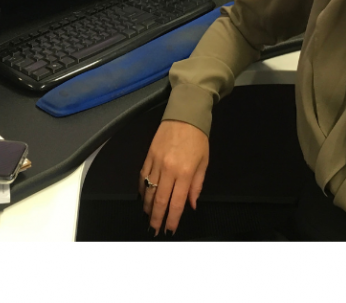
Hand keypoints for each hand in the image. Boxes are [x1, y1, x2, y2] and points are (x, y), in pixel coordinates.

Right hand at [139, 119, 208, 235]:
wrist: (184, 114)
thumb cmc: (198, 138)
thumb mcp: (204, 162)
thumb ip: (197, 185)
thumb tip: (191, 204)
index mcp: (185, 173)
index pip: (176, 203)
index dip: (172, 219)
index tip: (169, 230)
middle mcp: (168, 170)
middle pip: (159, 200)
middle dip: (156, 218)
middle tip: (153, 231)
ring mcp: (156, 162)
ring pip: (148, 190)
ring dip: (147, 206)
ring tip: (147, 217)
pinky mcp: (148, 155)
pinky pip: (142, 176)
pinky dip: (141, 189)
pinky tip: (142, 197)